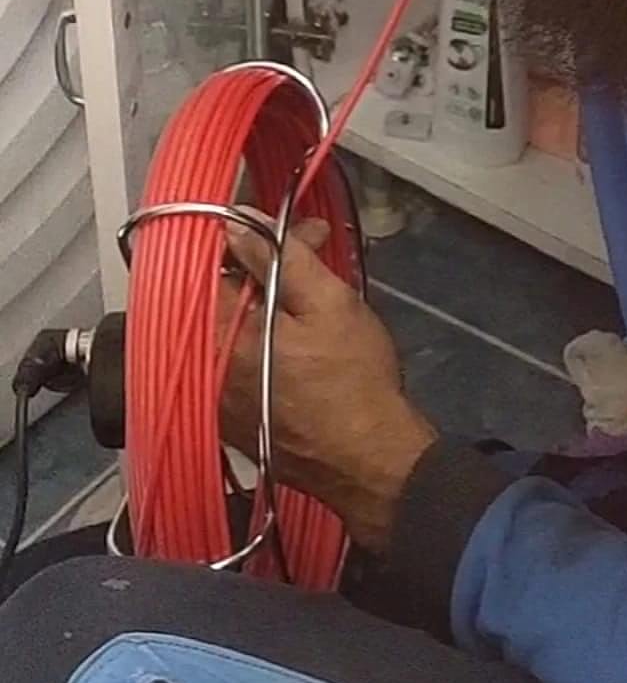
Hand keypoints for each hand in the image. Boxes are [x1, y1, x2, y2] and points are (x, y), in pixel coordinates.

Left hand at [216, 215, 437, 555]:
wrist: (368, 459)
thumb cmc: (352, 376)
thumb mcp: (329, 303)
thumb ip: (283, 259)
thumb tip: (239, 224)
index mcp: (220, 334)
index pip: (209, 265)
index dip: (247, 237)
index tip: (286, 230)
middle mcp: (201, 368)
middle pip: (215, 296)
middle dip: (257, 266)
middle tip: (311, 251)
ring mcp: (213, 398)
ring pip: (224, 328)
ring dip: (257, 302)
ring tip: (305, 292)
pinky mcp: (230, 420)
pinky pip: (229, 361)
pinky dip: (253, 337)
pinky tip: (290, 334)